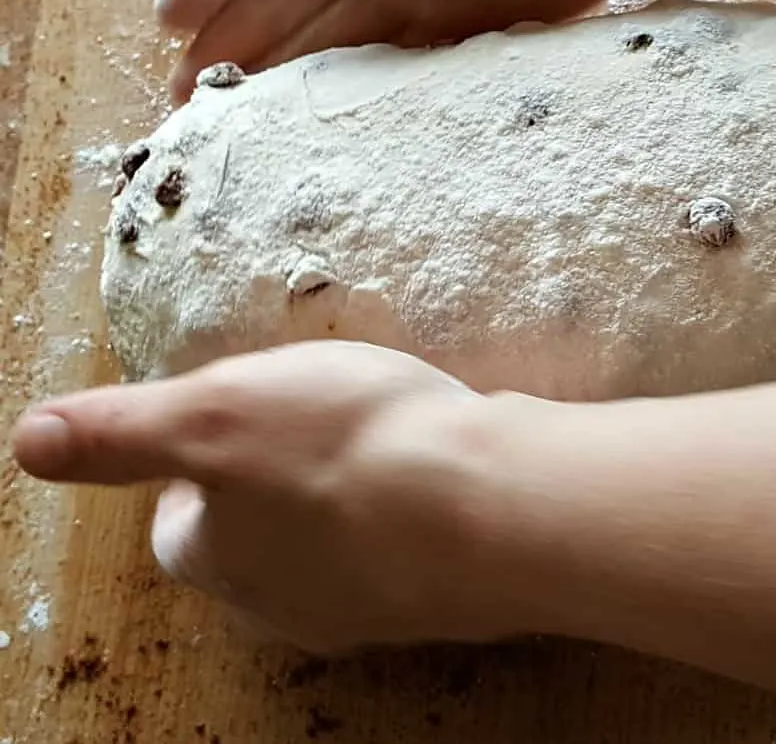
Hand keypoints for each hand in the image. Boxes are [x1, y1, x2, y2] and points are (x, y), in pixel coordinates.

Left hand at [12, 342, 528, 653]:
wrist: (482, 507)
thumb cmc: (336, 447)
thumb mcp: (212, 411)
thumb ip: (118, 431)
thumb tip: (28, 442)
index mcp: (219, 560)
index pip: (180, 530)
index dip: (196, 475)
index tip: (237, 425)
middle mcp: (284, 605)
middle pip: (254, 551)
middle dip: (269, 494)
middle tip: (309, 426)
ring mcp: (368, 612)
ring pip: (330, 556)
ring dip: (339, 505)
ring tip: (373, 443)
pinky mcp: (437, 599)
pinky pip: (402, 552)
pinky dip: (403, 515)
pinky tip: (430, 472)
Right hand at [151, 0, 681, 102]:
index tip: (165, 27)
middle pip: (282, 3)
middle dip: (235, 51)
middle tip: (191, 106)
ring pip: (337, 46)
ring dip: (294, 86)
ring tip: (249, 134)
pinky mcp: (469, 23)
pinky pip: (403, 69)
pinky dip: (371, 100)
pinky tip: (341, 132)